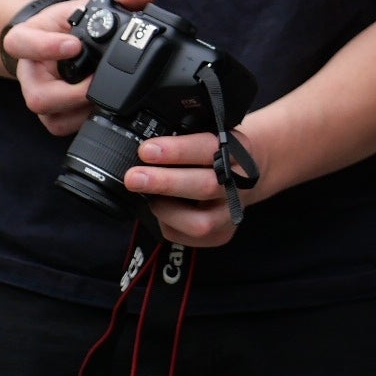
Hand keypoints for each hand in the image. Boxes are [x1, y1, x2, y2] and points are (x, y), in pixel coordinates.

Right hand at [3, 0, 155, 136]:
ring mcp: (38, 95)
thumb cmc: (64, 25)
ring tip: (105, 94)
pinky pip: (62, 125)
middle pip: (37, 95)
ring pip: (51, 116)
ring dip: (81, 109)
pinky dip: (83, 119)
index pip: (22, 44)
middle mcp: (29, 73)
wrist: (53, 41)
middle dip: (71, 93)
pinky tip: (102, 107)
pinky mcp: (51, 113)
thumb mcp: (82, 5)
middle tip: (98, 81)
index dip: (45, 47)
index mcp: (26, 40)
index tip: (74, 45)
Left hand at [125, 126, 265, 248]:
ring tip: (150, 199)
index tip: (147, 150)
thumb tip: (145, 149)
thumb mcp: (206, 139)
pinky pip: (188, 236)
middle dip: (166, 182)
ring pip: (200, 222)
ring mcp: (233, 212)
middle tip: (134, 178)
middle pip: (207, 186)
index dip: (177, 150)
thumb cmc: (213, 158)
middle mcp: (241, 182)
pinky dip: (168, 223)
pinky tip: (165, 211)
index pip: (210, 148)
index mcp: (238, 150)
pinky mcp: (222, 234)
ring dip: (166, 210)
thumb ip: (183, 139)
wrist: (238, 180)